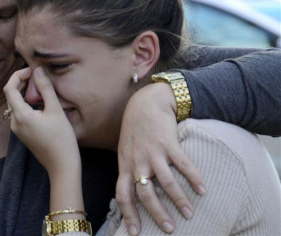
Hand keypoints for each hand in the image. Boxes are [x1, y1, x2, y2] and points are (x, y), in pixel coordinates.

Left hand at [3, 67, 80, 175]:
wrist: (62, 165)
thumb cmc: (61, 139)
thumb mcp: (56, 110)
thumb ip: (45, 88)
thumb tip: (38, 70)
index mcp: (20, 115)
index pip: (9, 88)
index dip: (18, 75)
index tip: (32, 70)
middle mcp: (14, 122)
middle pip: (11, 95)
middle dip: (22, 82)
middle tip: (37, 76)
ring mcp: (17, 129)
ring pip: (15, 104)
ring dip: (24, 92)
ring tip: (40, 87)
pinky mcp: (23, 133)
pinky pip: (20, 113)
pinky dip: (27, 103)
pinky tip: (41, 102)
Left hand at [116, 83, 205, 234]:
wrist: (145, 103)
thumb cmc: (135, 130)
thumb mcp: (126, 150)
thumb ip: (128, 169)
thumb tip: (132, 191)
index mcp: (125, 165)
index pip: (123, 195)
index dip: (128, 215)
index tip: (135, 233)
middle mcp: (137, 161)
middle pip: (145, 194)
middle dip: (157, 214)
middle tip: (169, 229)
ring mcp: (153, 152)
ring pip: (165, 183)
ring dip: (179, 200)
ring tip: (189, 213)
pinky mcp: (168, 143)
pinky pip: (183, 165)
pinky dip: (194, 178)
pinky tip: (202, 190)